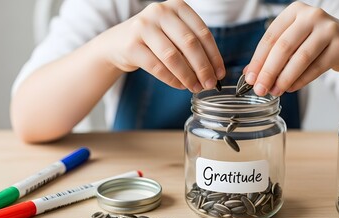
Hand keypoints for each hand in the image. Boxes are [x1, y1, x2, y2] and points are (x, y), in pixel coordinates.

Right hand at [98, 0, 224, 92]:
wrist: (118, 43)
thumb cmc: (154, 40)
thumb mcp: (174, 34)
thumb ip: (192, 47)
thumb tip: (214, 72)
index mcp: (177, 6)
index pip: (202, 32)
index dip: (214, 55)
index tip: (220, 73)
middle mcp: (160, 12)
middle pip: (189, 44)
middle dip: (203, 68)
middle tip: (210, 84)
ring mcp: (143, 26)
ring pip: (173, 57)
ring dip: (188, 76)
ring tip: (195, 88)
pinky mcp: (131, 45)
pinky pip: (157, 67)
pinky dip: (171, 79)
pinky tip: (180, 86)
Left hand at [245, 1, 338, 95]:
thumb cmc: (313, 42)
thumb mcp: (292, 41)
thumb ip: (271, 54)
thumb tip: (249, 74)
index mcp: (294, 11)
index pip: (270, 37)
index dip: (258, 60)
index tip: (249, 79)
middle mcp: (312, 15)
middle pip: (283, 47)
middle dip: (268, 72)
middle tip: (260, 89)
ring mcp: (328, 29)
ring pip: (300, 58)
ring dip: (284, 78)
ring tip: (275, 91)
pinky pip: (316, 68)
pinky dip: (301, 81)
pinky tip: (290, 88)